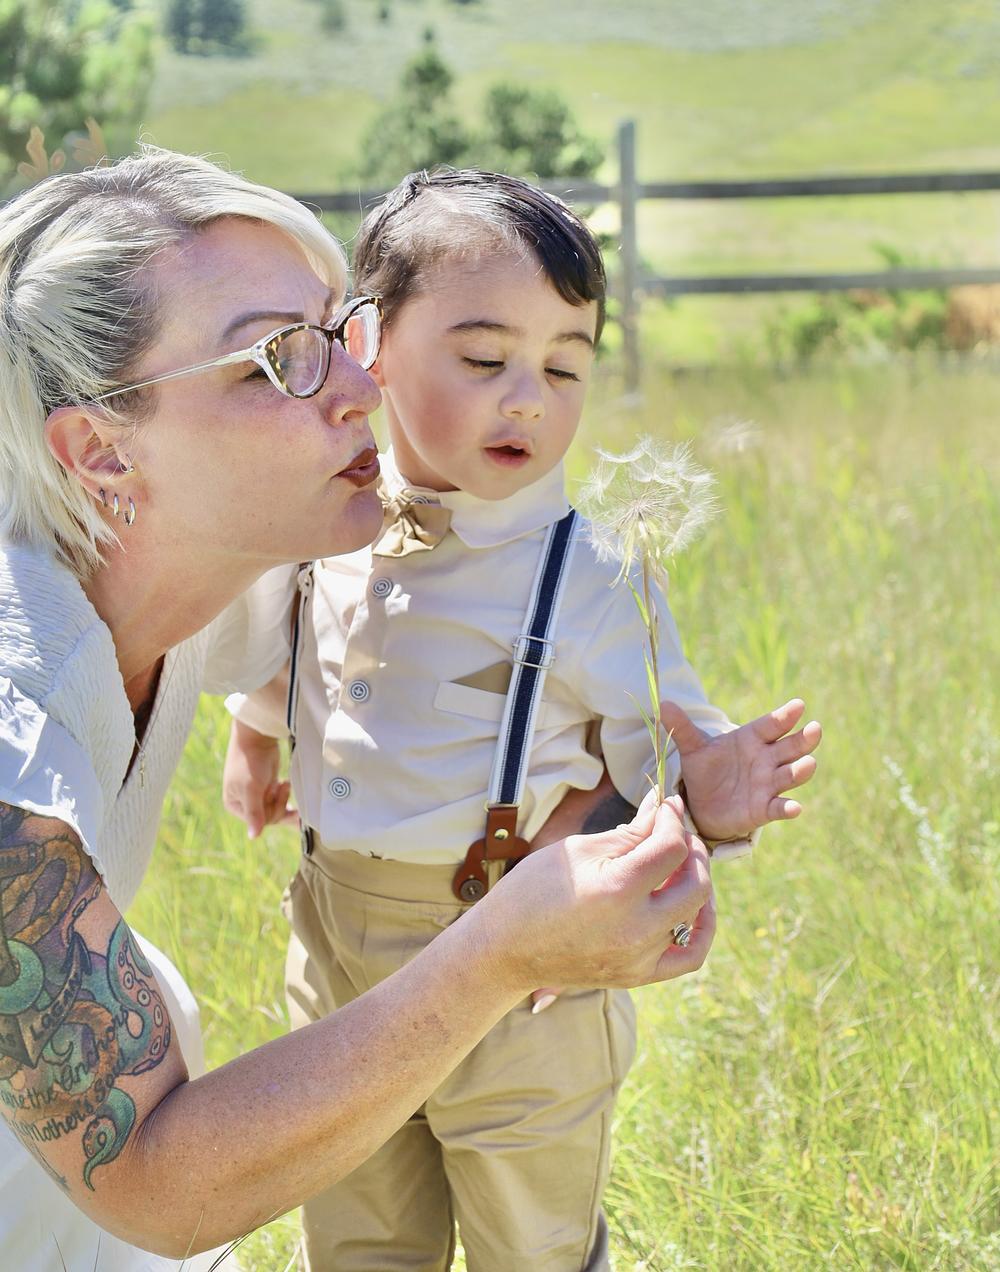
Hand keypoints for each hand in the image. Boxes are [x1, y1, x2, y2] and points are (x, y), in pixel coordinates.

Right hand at [223, 718, 297, 839]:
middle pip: (269, 817)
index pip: (259, 822)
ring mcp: (257, 795)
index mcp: (235, 805)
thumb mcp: (251, 789)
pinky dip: (285, 798)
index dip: (271, 811)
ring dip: (283, 799)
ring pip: (276, 809)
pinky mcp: (268, 786)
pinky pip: (279, 800)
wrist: (257, 737)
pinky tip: (288, 789)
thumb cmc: (250, 762)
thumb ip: (254, 813)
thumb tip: (253, 837)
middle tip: (283, 786)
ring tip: (285, 784)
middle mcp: (245, 803)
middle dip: (279, 804)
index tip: (274, 793)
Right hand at [480, 792, 714, 992]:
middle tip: (675, 832)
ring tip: (680, 865)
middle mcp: (637, 929)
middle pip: (696, 883)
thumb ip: (630, 832)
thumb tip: (662, 806)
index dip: (673, 819)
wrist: (504, 947)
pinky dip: (700, 930)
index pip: (671, 847)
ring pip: (696, 916)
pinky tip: (693, 909)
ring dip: (696, 883)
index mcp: (618, 889)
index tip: (665, 807)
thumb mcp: (579, 849)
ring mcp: (639, 958)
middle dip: (692, 849)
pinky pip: (688, 957)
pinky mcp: (637, 975)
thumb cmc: (534, 890)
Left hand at [661, 698, 821, 841]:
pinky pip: (779, 807)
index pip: (772, 724)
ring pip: (790, 775)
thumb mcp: (693, 748)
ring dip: (801, 770)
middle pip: (791, 747)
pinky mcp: (764, 808)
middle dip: (805, 739)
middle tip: (815, 729)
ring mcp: (767, 784)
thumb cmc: (705, 770)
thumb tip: (663, 703)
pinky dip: (788, 807)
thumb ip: (682, 728)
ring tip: (808, 764)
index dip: (786, 715)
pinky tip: (795, 808)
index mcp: (751, 739)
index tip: (799, 705)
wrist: (702, 804)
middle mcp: (766, 759)